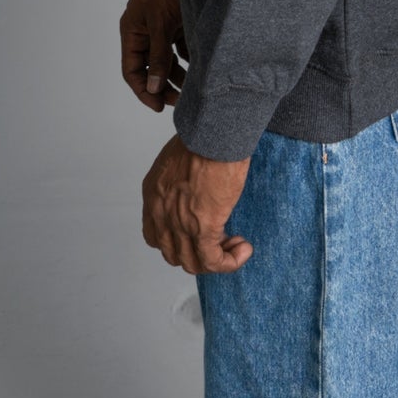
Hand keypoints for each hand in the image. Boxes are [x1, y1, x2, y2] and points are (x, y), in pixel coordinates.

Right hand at [120, 0, 188, 112]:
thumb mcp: (160, 25)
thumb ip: (158, 56)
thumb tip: (154, 87)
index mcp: (132, 33)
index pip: (132, 70)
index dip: (143, 90)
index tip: (158, 106)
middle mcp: (144, 34)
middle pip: (150, 69)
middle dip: (162, 86)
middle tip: (178, 101)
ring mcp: (161, 30)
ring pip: (167, 62)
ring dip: (177, 76)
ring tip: (192, 90)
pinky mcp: (177, 26)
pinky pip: (180, 51)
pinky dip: (188, 62)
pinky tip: (199, 71)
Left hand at [142, 132, 253, 273]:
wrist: (213, 134)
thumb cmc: (202, 135)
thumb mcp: (178, 157)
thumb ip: (180, 177)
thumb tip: (197, 185)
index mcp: (153, 194)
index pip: (154, 235)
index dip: (177, 241)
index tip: (197, 233)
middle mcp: (161, 213)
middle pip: (173, 254)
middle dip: (197, 252)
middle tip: (221, 238)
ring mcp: (179, 224)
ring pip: (193, 263)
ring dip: (216, 259)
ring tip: (236, 244)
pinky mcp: (203, 229)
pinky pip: (213, 261)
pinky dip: (229, 262)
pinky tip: (244, 249)